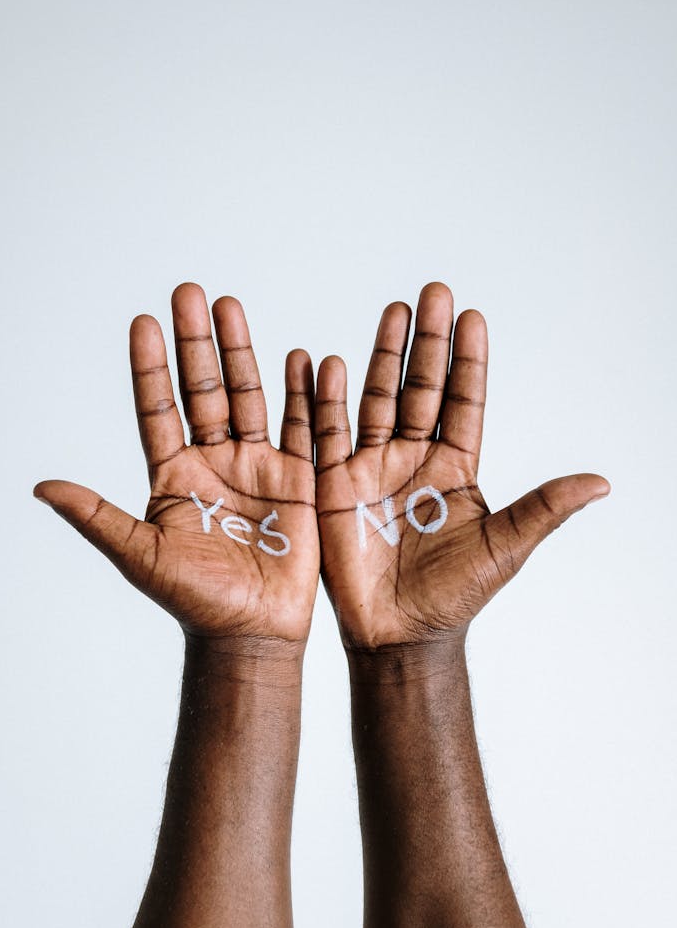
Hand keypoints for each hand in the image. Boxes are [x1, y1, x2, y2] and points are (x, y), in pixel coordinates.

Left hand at [34, 283, 317, 643]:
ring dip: (241, 352)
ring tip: (231, 307)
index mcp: (174, 474)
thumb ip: (96, 516)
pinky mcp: (297, 479)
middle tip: (189, 293)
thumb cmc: (193, 600)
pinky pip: (301, 427)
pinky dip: (304, 394)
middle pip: (204, 388)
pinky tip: (303, 359)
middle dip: (196, 342)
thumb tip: (41, 486)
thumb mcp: (139, 555)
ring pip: (249, 396)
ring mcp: (256, 467)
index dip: (150, 368)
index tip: (142, 323)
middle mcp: (213, 461)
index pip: (158, 408)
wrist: (252, 633)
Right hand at [314, 282, 608, 649]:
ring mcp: (373, 468)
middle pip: (420, 386)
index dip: (469, 360)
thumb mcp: (505, 548)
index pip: (464, 401)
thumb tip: (602, 482)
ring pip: (377, 399)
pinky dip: (325, 400)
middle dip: (427, 340)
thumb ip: (544, 508)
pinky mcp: (335, 485)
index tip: (472, 316)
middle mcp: (414, 458)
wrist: (400, 634)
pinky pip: (328, 434)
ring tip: (392, 312)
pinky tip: (326, 364)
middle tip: (433, 292)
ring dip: (383, 355)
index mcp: (456, 467)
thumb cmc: (455, 595)